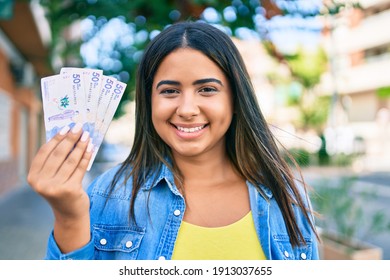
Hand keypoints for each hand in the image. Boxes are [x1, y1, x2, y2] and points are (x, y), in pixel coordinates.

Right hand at [27, 123, 92, 251]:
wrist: (69, 213)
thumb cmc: (61, 189)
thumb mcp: (53, 176)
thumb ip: (55, 159)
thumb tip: (68, 134)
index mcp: (33, 177)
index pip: (45, 152)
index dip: (56, 138)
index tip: (66, 127)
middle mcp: (41, 183)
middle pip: (58, 154)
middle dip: (70, 138)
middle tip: (79, 127)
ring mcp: (55, 187)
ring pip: (71, 160)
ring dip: (80, 146)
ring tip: (87, 136)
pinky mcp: (70, 190)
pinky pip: (80, 168)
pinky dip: (86, 156)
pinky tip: (91, 148)